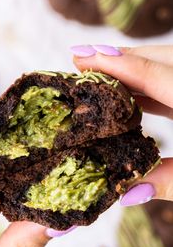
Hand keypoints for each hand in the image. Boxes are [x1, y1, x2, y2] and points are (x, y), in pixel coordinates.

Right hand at [72, 44, 172, 204]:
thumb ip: (170, 182)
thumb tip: (126, 192)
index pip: (159, 76)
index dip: (121, 66)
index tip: (81, 55)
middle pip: (161, 59)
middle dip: (121, 58)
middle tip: (81, 61)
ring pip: (164, 66)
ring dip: (130, 70)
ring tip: (96, 75)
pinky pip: (168, 80)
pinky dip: (146, 83)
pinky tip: (125, 93)